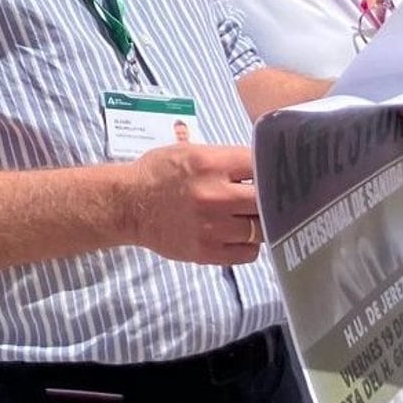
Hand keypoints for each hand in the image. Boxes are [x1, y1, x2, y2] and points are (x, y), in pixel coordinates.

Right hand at [124, 144, 263, 264]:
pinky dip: (249, 244)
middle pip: (266, 200)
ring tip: (251, 216)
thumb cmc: (159, 174)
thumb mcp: (189, 150)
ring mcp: (212, 227)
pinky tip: (239, 234)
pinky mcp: (207, 252)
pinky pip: (248, 252)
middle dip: (268, 198)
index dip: (270, 169)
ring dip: (259, 222)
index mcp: (210, 164)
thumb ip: (225, 159)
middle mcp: (214, 195)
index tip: (273, 173)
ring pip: (260, 229)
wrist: (128, 205)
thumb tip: (261, 166)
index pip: (260, 165)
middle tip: (268, 197)